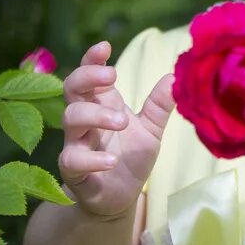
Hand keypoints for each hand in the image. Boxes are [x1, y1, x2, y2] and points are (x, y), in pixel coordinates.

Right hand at [58, 41, 175, 219]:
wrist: (121, 198)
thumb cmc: (130, 157)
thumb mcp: (151, 129)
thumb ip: (160, 104)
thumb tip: (174, 75)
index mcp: (103, 105)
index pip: (90, 76)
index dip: (92, 60)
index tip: (105, 46)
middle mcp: (85, 121)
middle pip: (72, 89)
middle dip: (87, 77)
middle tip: (111, 76)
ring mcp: (77, 145)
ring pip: (70, 120)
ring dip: (96, 115)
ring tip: (123, 120)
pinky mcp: (74, 172)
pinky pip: (73, 160)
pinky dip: (92, 158)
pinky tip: (111, 160)